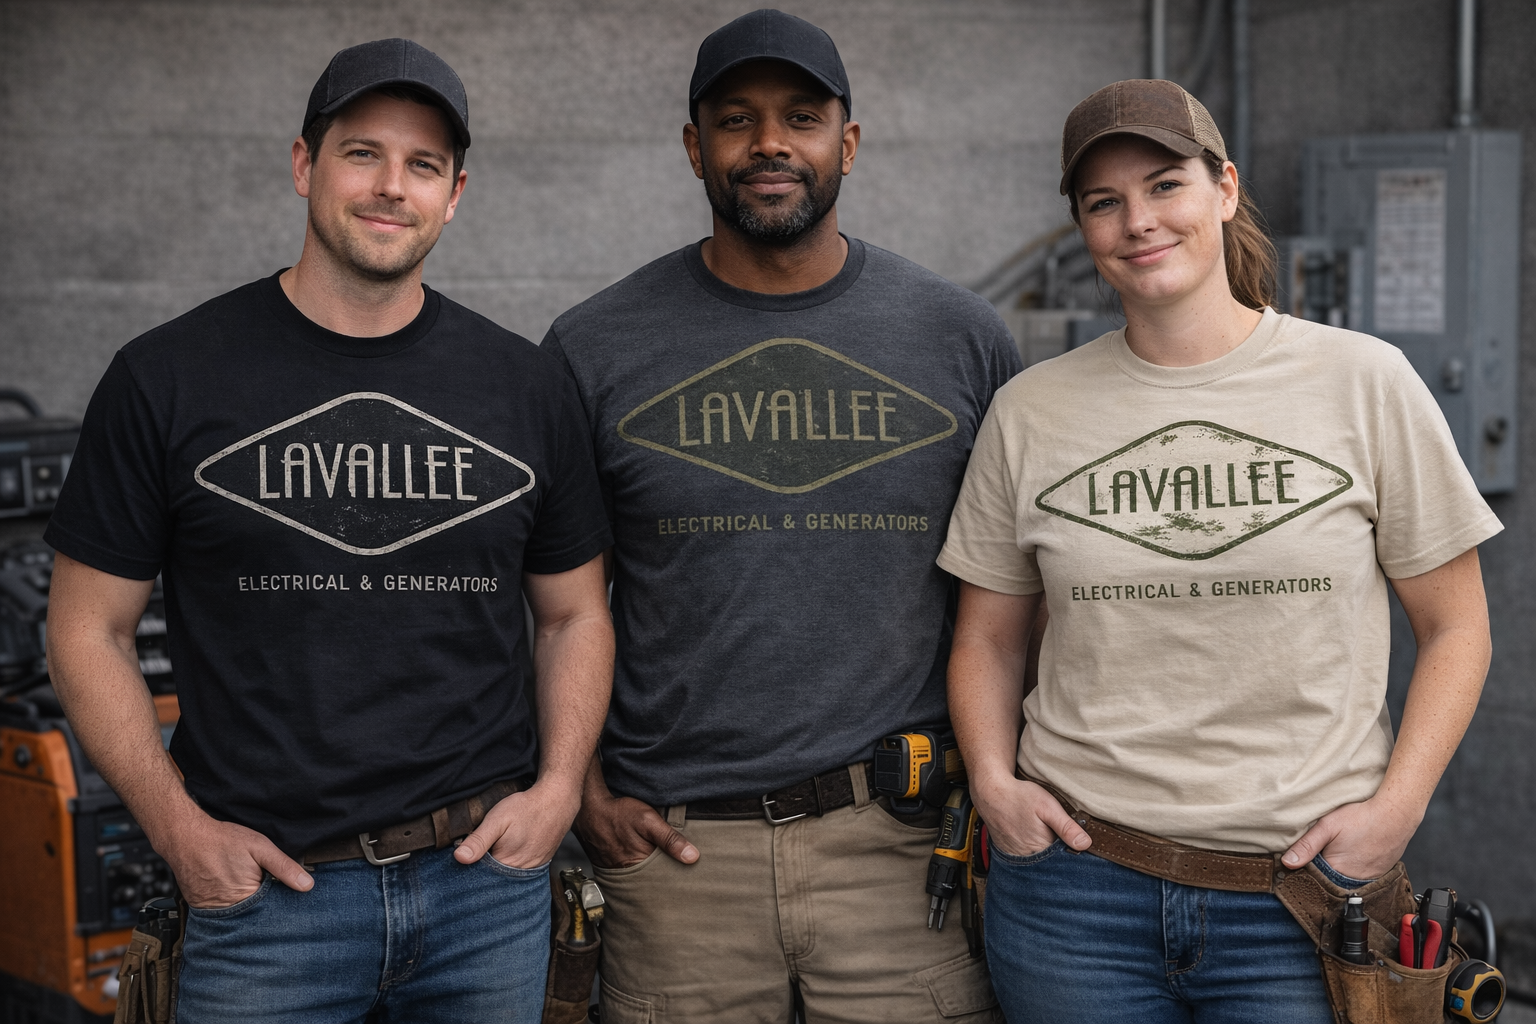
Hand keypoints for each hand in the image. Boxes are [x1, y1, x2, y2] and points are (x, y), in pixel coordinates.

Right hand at [151, 805, 311, 908]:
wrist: (185, 836)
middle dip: (263, 908)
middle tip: (265, 890)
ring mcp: (210, 911)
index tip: (288, 900)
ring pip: (236, 915)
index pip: (270, 913)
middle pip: (253, 916)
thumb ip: (284, 868)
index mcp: (245, 900)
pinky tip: (231, 889)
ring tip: (247, 889)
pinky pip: (219, 911)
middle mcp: (225, 911)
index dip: (280, 906)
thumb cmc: (223, 840)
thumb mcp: (261, 848)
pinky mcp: (199, 906)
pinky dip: (228, 903)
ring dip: (245, 907)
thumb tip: (307, 886)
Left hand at [455, 781, 580, 869]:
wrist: (557, 801)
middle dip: (483, 868)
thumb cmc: (526, 808)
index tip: (464, 856)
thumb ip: (478, 840)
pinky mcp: (539, 864)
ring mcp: (531, 869)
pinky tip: (509, 850)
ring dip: (497, 867)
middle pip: (493, 878)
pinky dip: (511, 864)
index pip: (479, 877)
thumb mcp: (497, 819)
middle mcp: (520, 872)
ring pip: (506, 875)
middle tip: (482, 849)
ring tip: (495, 850)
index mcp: (505, 864)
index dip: (469, 867)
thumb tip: (459, 858)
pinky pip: (520, 870)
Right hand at [572, 789, 697, 868]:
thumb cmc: (619, 813)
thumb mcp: (648, 820)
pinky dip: (638, 868)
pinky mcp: (609, 865)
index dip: (678, 873)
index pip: (665, 877)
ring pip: (641, 876)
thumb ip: (670, 839)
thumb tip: (693, 857)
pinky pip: (628, 871)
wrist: (589, 810)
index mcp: (640, 865)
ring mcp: (617, 870)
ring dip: (652, 872)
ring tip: (663, 865)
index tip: (691, 873)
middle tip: (681, 871)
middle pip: (653, 879)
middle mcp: (627, 873)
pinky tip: (643, 860)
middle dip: (666, 875)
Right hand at [971, 776, 1090, 857]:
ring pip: (1039, 862)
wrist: (991, 792)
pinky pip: (1026, 857)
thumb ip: (1066, 827)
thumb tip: (1085, 844)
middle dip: (1060, 856)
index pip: (1064, 861)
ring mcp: (1017, 856)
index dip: (1074, 855)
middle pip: (1051, 864)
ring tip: (1048, 837)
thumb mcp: (1048, 806)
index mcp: (1041, 849)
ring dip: (1047, 855)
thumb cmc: (1020, 796)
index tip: (1081, 847)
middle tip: (1064, 839)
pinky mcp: (1009, 852)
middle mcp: (1028, 857)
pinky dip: (1033, 853)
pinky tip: (1036, 839)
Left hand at [1282, 796, 1419, 880]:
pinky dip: (1356, 867)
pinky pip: (1362, 876)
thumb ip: (1306, 846)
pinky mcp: (1380, 874)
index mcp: (1336, 871)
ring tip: (1342, 850)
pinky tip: (1355, 852)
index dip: (1306, 868)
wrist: (1396, 814)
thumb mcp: (1327, 827)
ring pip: (1346, 878)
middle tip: (1327, 849)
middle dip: (1323, 869)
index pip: (1313, 877)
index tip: (1304, 858)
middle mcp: (1354, 881)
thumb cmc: (1362, 818)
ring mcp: (1370, 879)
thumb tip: (1288, 862)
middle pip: (1330, 880)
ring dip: (1340, 869)